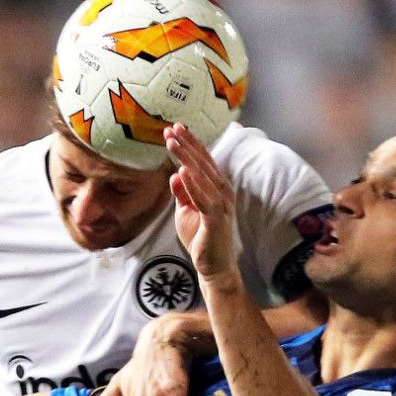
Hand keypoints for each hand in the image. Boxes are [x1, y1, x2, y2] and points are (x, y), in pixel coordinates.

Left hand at [165, 124, 240, 280]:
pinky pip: (204, 199)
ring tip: (172, 143)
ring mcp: (222, 206)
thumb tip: (174, 174)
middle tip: (172, 128)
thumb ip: (182, 193)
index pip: (203, 161)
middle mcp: (223, 193)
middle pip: (204, 164)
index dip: (190, 144)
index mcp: (217, 188)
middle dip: (187, 145)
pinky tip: (182, 171)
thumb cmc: (202, 237)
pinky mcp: (217, 220)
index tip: (175, 129)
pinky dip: (193, 184)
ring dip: (187, 158)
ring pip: (203, 177)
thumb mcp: (186, 211)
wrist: (214, 266)